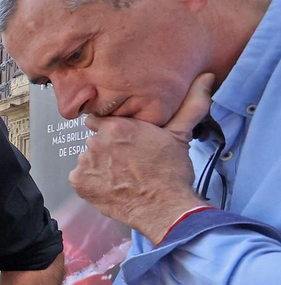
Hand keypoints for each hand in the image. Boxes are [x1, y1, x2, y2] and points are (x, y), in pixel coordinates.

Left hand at [70, 74, 214, 240]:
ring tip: (121, 176)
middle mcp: (96, 141)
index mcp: (116, 126)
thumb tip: (206, 77)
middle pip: (95, 140)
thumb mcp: (179, 134)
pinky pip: (80, 177)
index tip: (123, 141)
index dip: (112, 130)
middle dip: (107, 148)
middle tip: (127, 162)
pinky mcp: (78, 182)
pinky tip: (111, 186)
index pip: (100, 120)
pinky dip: (92, 182)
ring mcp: (85, 162)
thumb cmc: (171, 172)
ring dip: (99, 165)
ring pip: (88, 158)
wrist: (164, 208)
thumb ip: (190, 104)